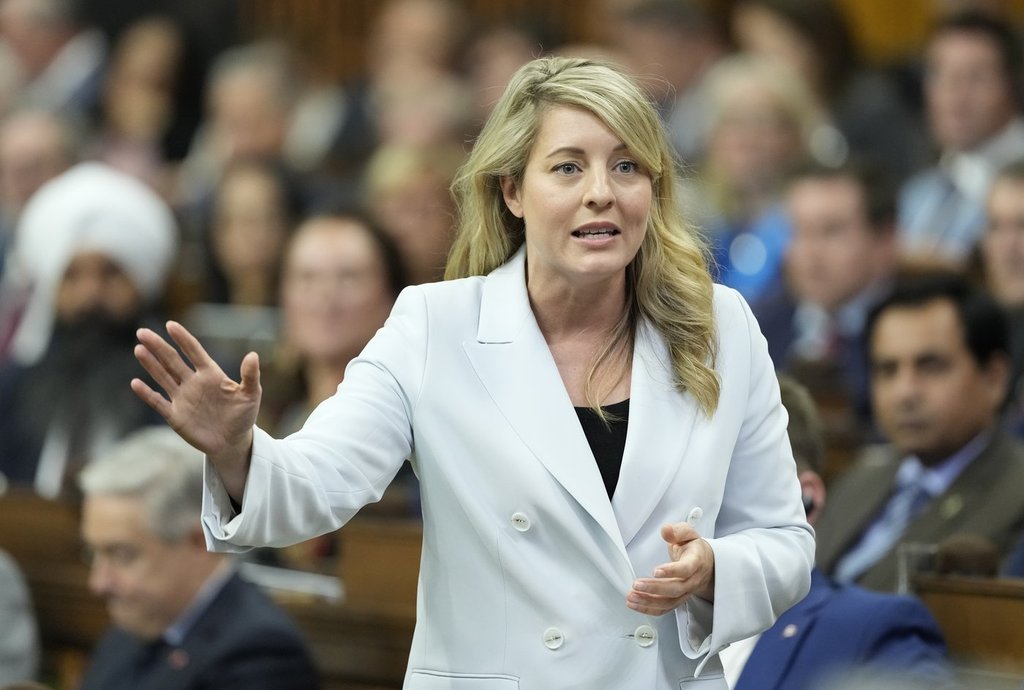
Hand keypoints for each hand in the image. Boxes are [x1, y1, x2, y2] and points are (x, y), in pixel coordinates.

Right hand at [131, 321, 260, 499]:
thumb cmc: (243, 415)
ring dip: (150, 364)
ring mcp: (183, 398)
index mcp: (211, 374)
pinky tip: (135, 383)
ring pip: (163, 377)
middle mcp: (193, 382)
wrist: (233, 442)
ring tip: (139, 349)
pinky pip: (158, 403)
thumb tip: (253, 355)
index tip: (170, 325)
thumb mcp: (251, 395)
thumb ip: (250, 375)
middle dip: (158, 346)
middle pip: (172, 360)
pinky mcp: (175, 416)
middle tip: (142, 332)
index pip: (194, 352)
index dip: (183, 339)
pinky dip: (147, 393)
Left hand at [626, 522, 714, 615]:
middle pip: (675, 589)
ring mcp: (685, 593)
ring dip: (648, 602)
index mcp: (696, 561)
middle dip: (655, 589)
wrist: (706, 564)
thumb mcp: (689, 534)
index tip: (655, 571)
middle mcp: (692, 580)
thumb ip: (678, 531)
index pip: (686, 569)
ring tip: (631, 597)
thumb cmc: (694, 548)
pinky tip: (634, 604)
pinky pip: (664, 609)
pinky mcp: (677, 600)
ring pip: (669, 602)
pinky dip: (649, 609)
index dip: (672, 571)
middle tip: (636, 584)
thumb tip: (666, 530)